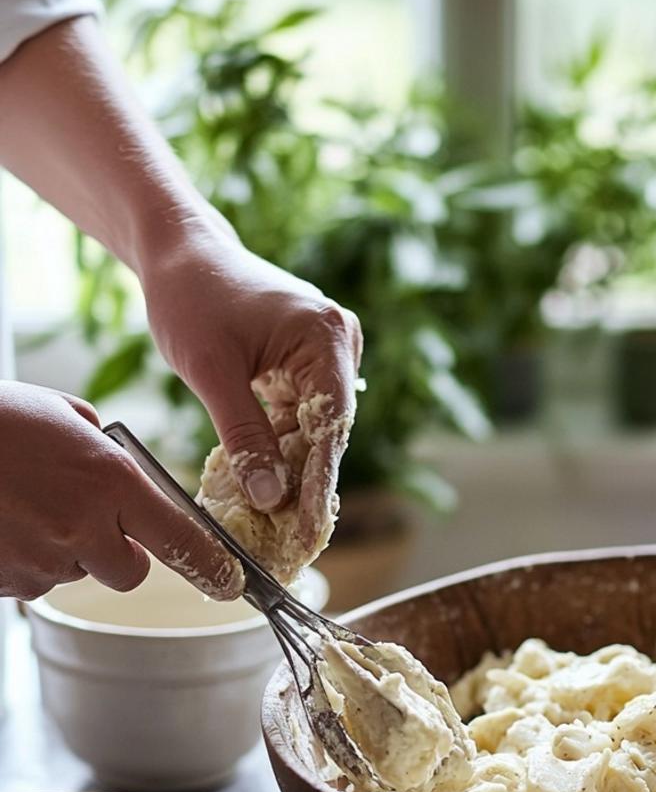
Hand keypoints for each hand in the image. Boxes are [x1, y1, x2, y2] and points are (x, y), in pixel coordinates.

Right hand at [0, 382, 242, 600]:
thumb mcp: (65, 416)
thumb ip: (106, 453)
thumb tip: (125, 478)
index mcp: (112, 482)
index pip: (182, 540)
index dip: (209, 565)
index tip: (228, 580)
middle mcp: (84, 528)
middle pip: (130, 572)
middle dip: (119, 554)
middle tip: (89, 522)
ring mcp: (41, 560)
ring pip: (73, 574)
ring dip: (61, 551)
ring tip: (23, 505)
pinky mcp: (5, 582)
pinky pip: (29, 581)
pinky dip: (21, 558)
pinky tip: (3, 521)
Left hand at [142, 225, 361, 549]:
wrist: (179, 252)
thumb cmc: (190, 298)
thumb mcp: (211, 373)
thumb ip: (245, 436)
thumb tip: (270, 497)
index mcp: (325, 336)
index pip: (332, 424)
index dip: (320, 482)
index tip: (307, 528)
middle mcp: (340, 342)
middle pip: (329, 430)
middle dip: (306, 483)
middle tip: (290, 539)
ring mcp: (328, 351)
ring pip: (315, 427)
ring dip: (294, 469)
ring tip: (276, 522)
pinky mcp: (309, 361)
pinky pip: (301, 414)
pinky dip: (282, 446)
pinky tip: (266, 482)